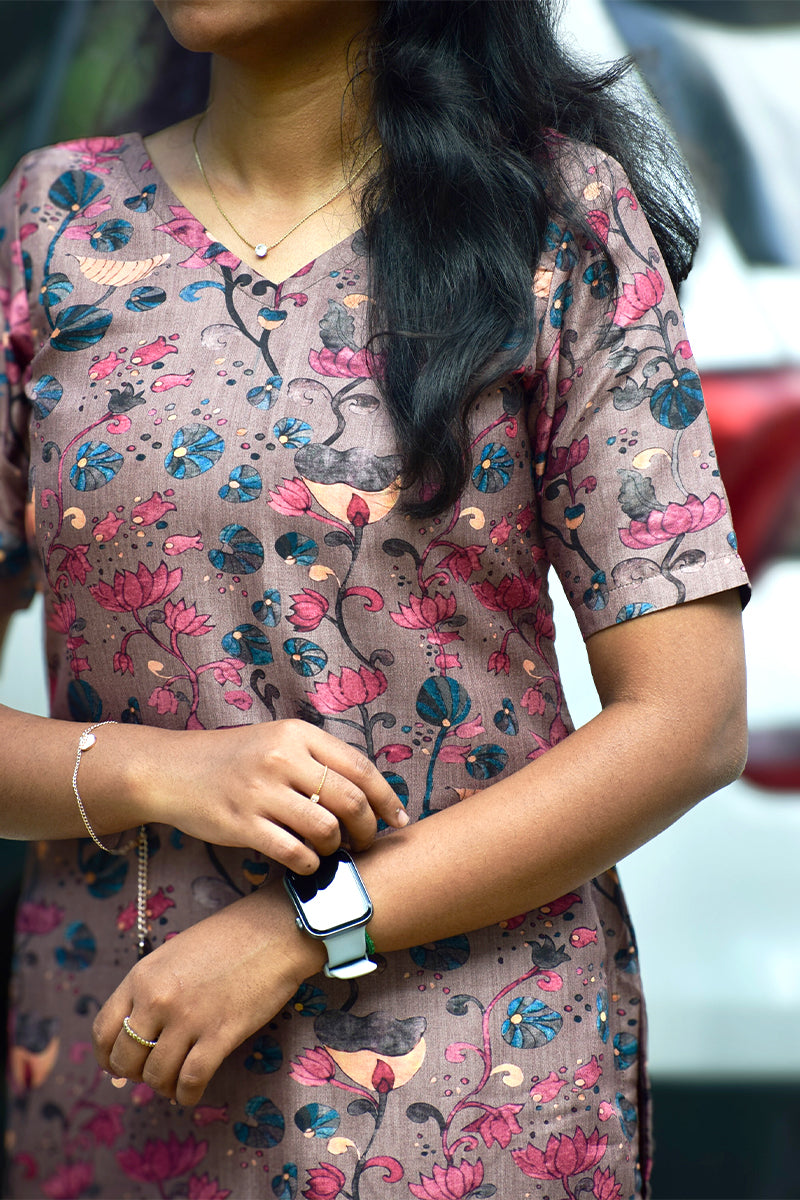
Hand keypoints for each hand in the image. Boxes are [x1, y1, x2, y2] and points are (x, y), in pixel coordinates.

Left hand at [92, 881, 323, 1105]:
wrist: (275, 931)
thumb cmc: (228, 938)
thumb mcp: (175, 955)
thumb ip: (152, 989)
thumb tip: (140, 1033)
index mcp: (142, 976)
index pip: (104, 1030)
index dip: (108, 1056)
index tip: (119, 1065)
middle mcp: (158, 999)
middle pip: (127, 1059)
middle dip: (136, 1075)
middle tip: (153, 1074)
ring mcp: (188, 1018)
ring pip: (157, 1075)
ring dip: (163, 1086)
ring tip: (175, 1083)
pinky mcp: (220, 1034)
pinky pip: (191, 1080)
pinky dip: (187, 1094)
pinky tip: (191, 1092)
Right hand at [133, 718, 407, 872]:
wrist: (171, 769)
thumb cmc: (233, 759)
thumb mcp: (277, 740)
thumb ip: (317, 760)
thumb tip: (368, 795)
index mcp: (297, 734)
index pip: (359, 767)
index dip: (386, 798)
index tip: (398, 819)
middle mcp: (282, 758)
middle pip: (350, 801)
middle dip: (366, 829)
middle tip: (364, 842)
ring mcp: (261, 792)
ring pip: (326, 829)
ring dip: (336, 848)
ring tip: (330, 851)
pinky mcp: (242, 824)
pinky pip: (294, 852)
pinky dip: (309, 864)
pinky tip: (305, 863)